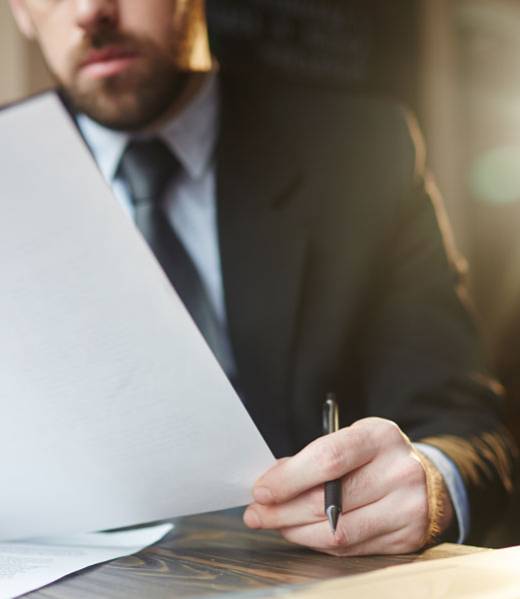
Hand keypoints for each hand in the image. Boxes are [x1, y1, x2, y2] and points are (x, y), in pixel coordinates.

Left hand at [243, 417, 453, 555]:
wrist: (429, 479)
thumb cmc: (377, 455)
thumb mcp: (352, 439)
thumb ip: (314, 458)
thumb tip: (271, 482)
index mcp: (379, 436)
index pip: (328, 458)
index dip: (289, 478)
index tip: (261, 490)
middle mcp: (398, 471)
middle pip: (328, 500)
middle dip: (283, 510)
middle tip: (257, 513)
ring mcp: (405, 508)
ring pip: (337, 531)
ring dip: (296, 531)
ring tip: (275, 523)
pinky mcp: (405, 538)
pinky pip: (350, 548)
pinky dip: (318, 542)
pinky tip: (302, 532)